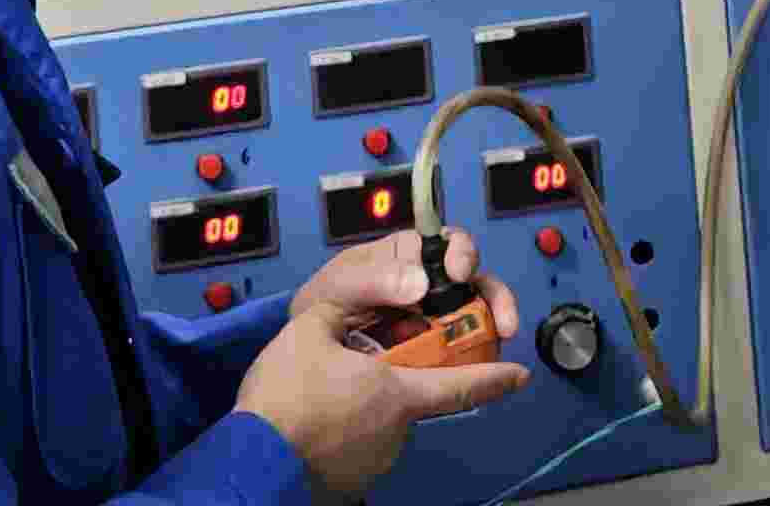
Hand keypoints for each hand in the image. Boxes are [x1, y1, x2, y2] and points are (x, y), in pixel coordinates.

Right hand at [235, 230, 529, 500]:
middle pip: (411, 395)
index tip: (518, 376)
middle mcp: (397, 430)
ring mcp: (377, 459)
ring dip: (366, 404)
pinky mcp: (356, 479)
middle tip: (357, 369)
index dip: (494, 379)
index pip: (462, 385)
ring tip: (325, 394)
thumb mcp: (311, 326)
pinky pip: (363, 442)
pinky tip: (320, 419)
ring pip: (384, 419)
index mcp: (397, 393)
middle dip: (396, 378)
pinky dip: (350, 428)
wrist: (250, 463)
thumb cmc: (281, 399)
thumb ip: (353, 299)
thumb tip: (390, 290)